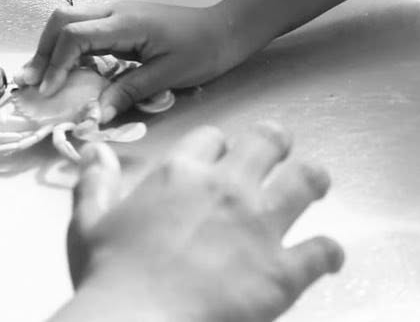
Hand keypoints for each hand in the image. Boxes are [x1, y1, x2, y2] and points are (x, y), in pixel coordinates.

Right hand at [18, 1, 243, 121]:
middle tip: (32, 85)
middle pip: (62, 20)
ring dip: (52, 49)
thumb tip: (95, 115)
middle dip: (43, 51)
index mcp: (126, 23)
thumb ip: (128, 92)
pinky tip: (67, 72)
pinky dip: (69, 50)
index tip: (46, 92)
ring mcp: (117, 14)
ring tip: (42, 81)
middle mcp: (116, 12)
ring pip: (70, 22)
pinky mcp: (121, 22)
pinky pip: (85, 31)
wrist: (226, 29)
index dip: (56, 64)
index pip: (75, 36)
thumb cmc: (202, 51)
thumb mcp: (167, 77)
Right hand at [60, 126, 342, 321]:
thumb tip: (95, 151)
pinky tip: (331, 257)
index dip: (218, 147)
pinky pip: (321, 250)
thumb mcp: (88, 226)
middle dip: (276, 143)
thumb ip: (94, 185)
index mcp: (181, 175)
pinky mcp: (282, 271)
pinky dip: (330, 252)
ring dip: (314, 180)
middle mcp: (227, 189)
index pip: (211, 139)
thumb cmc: (108, 279)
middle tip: (280, 152)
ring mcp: (259, 227)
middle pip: (267, 142)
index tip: (219, 158)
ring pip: (305, 181)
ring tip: (318, 184)